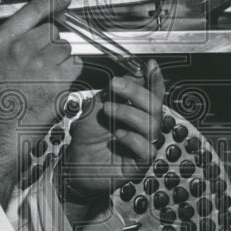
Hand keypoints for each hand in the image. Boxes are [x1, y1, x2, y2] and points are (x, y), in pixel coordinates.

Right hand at [0, 0, 81, 204]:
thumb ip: (18, 38)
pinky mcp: (59, 79)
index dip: (52, 1)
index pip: (33, 10)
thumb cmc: (1, 97)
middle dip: (52, 44)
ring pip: (67, 48)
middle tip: (41, 64)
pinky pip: (76, 65)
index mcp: (4, 40)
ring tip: (46, 76)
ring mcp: (41, 63)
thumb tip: (49, 23)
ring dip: (62, 60)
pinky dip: (71, 73)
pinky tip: (56, 83)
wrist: (4, 127)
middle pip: (53, 31)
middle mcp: (22, 48)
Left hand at [63, 59, 164, 198]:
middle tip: (114, 84)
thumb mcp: (96, 107)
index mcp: (136, 111)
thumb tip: (131, 75)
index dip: (155, 79)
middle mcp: (143, 127)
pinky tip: (118, 134)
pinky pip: (146, 149)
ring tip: (107, 109)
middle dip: (135, 91)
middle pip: (155, 106)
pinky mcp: (139, 163)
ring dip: (129, 113)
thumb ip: (113, 92)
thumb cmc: (86, 137)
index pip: (153, 93)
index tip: (151, 66)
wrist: (74, 162)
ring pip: (152, 125)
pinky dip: (133, 138)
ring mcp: (143, 144)